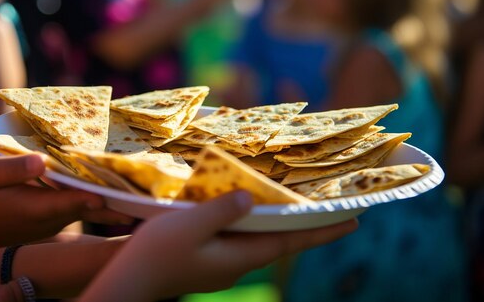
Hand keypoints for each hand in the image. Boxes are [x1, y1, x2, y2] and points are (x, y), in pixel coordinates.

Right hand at [0, 155, 133, 249]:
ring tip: (141, 190)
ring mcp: (53, 223)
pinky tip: (114, 188)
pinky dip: (97, 200)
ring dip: (112, 202)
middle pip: (90, 211)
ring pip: (89, 211)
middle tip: (147, 197)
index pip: (71, 204)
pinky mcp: (52, 220)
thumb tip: (40, 161)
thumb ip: (12, 170)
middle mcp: (50, 220)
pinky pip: (80, 209)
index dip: (93, 198)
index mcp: (35, 209)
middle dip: (118, 204)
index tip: (114, 194)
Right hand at [80, 191, 356, 300]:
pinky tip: (251, 211)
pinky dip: (256, 224)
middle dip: (308, 226)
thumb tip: (253, 199)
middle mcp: (237, 263)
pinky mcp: (209, 260)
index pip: (290, 240)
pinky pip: (242, 238)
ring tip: (299, 207)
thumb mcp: (187, 226)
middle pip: (281, 241)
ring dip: (283, 224)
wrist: (130, 284)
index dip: (322, 230)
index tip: (354, 221)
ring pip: (261, 239)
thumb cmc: (155, 255)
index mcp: (239, 256)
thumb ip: (221, 211)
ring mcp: (223, 264)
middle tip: (335, 211)